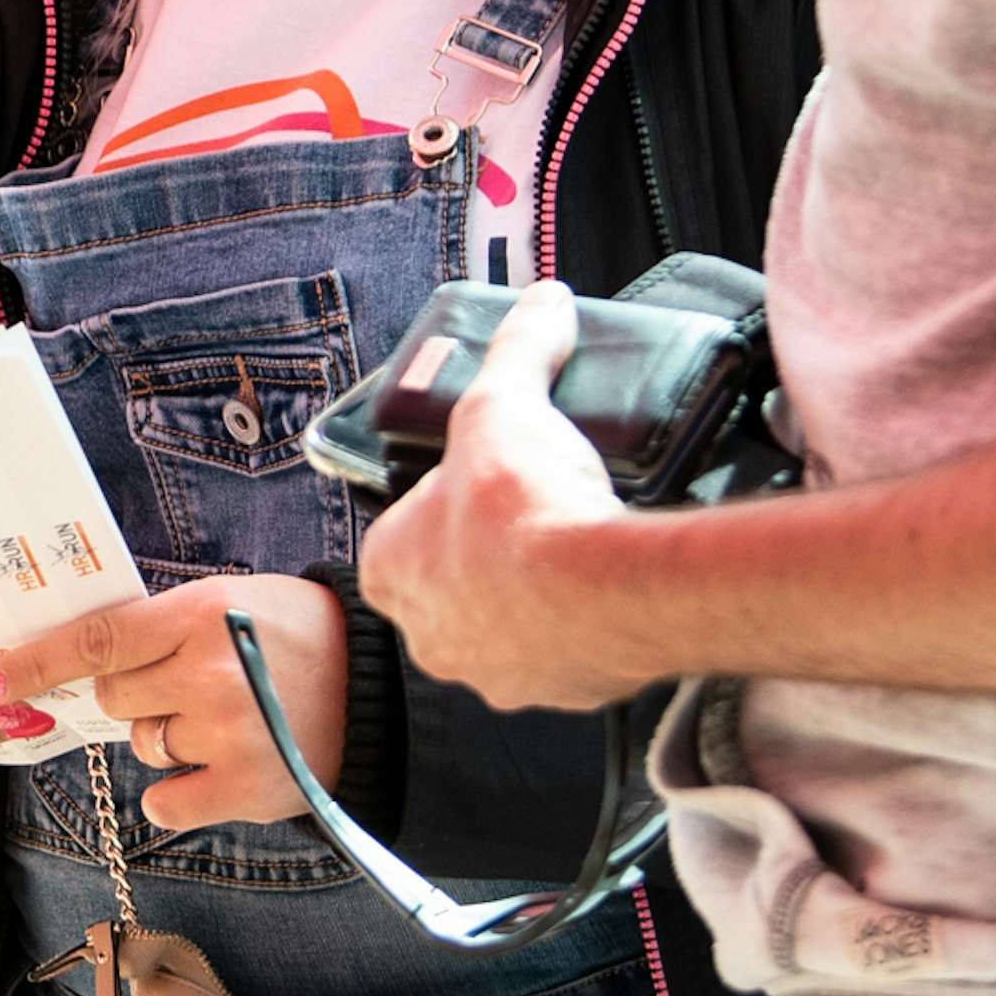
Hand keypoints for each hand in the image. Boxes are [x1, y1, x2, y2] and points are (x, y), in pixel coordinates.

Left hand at [0, 577, 344, 832]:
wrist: (376, 687)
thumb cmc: (292, 636)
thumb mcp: (226, 601)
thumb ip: (158, 626)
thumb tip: (75, 658)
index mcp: (198, 616)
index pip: (94, 642)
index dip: (31, 665)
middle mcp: (209, 674)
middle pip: (113, 700)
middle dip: (136, 697)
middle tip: (189, 686)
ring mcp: (228, 734)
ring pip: (143, 746)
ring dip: (168, 738)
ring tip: (227, 718)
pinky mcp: (246, 787)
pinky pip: (166, 800)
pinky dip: (182, 790)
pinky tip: (223, 766)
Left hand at [356, 286, 664, 710]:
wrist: (605, 590)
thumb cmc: (526, 505)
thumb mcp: (506, 399)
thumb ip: (519, 349)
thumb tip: (543, 302)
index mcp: (390, 570)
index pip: (400, 533)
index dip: (441, 500)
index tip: (482, 479)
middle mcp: (429, 634)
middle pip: (452, 584)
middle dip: (487, 552)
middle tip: (534, 509)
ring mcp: (493, 672)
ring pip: (507, 626)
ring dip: (534, 593)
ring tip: (575, 542)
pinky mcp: (558, 693)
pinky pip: (565, 655)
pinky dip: (583, 624)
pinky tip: (605, 585)